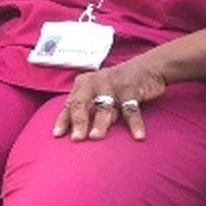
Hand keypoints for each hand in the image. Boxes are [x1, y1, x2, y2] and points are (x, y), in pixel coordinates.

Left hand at [53, 56, 167, 140]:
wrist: (148, 67)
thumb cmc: (117, 86)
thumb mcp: (99, 94)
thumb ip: (88, 109)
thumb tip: (75, 133)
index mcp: (83, 84)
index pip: (70, 104)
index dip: (63, 120)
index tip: (57, 135)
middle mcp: (95, 83)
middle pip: (83, 103)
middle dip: (78, 121)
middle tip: (76, 138)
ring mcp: (113, 85)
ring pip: (105, 107)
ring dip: (100, 123)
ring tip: (96, 137)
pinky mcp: (132, 89)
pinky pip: (132, 109)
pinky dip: (135, 124)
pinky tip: (138, 136)